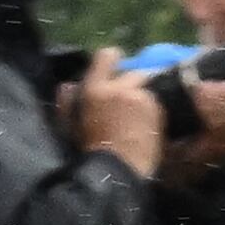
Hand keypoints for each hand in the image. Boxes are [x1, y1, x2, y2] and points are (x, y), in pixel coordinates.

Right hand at [73, 48, 166, 177]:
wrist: (117, 168)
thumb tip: (68, 85)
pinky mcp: (157, 108)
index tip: (115, 69)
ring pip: (149, 87)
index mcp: (94, 89)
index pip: (107, 56)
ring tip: (141, 116)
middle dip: (135, 82)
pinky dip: (155, 109)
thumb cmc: (88, 150)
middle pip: (135, 71)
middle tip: (132, 99)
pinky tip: (149, 125)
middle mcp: (120, 87)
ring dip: (146, 96)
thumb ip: (67, 102)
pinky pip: (157, 102)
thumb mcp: (69, 124)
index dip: (113, 60)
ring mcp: (141, 97)